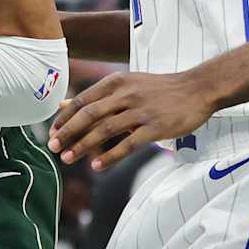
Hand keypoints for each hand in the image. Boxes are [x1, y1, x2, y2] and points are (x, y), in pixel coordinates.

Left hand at [48, 70, 217, 169]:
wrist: (196, 88)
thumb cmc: (158, 89)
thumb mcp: (126, 84)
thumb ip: (96, 96)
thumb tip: (64, 103)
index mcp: (116, 82)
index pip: (82, 100)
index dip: (64, 118)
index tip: (52, 133)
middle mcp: (125, 94)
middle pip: (89, 115)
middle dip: (68, 133)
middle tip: (53, 147)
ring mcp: (141, 111)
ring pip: (105, 130)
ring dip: (83, 146)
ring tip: (68, 159)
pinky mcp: (155, 127)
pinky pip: (128, 144)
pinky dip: (110, 156)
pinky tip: (97, 166)